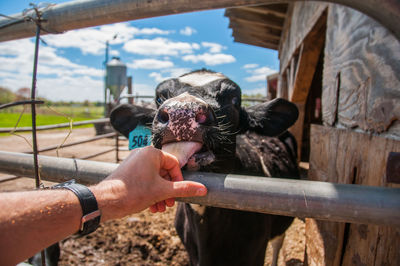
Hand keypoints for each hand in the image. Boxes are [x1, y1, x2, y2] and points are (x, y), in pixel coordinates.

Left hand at [92, 146, 206, 220]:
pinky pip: (144, 180)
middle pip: (164, 172)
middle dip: (168, 190)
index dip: (178, 180)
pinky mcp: (128, 172)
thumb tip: (203, 189)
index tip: (178, 193)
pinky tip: (151, 206)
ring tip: (159, 208)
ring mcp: (134, 163)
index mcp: (152, 153)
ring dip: (160, 194)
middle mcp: (142, 154)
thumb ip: (184, 189)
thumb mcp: (163, 191)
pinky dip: (150, 192)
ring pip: (154, 178)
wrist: (106, 201)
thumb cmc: (132, 192)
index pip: (174, 164)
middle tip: (169, 204)